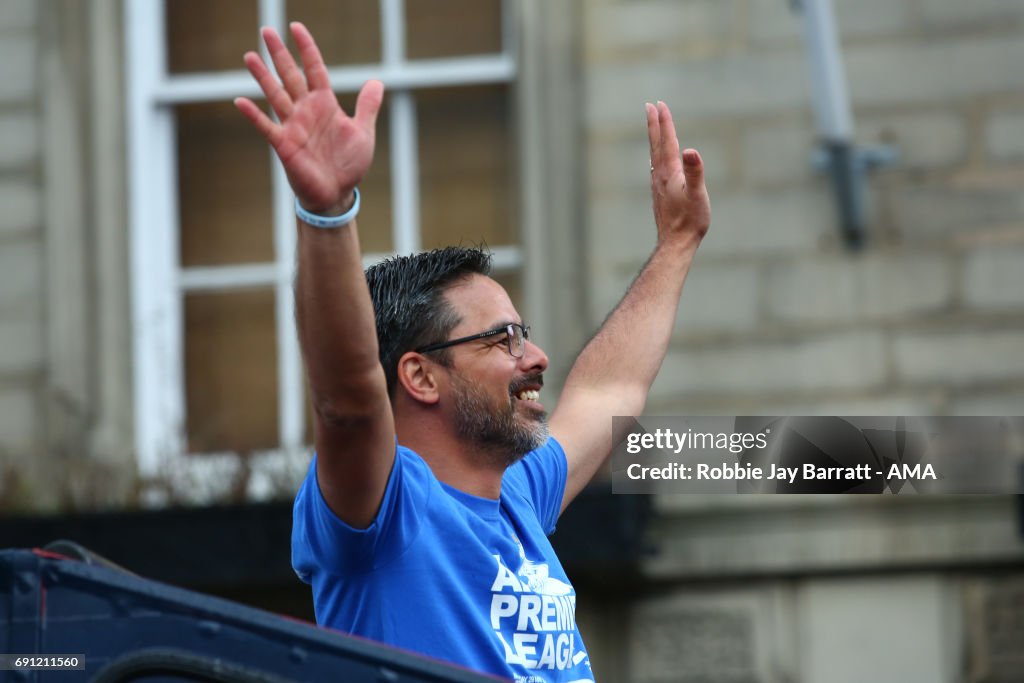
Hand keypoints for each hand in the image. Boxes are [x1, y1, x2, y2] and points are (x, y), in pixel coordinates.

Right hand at [235, 22, 383, 214]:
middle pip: (290, 76)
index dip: (307, 49)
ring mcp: (293, 126)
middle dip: (279, 54)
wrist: (337, 193)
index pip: (315, 69)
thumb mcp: (363, 132)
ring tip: (249, 56)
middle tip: (266, 29)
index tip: (296, 27)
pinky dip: (254, 115)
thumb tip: (377, 81)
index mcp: (325, 104)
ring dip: (263, 77)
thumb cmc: (349, 164)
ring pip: (275, 95)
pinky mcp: (284, 144)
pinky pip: (266, 127)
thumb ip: (367, 107)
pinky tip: (240, 101)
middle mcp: (306, 110)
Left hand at [646, 101, 710, 248]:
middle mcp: (659, 176)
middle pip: (656, 145)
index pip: (667, 141)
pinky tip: (657, 161)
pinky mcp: (659, 194)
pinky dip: (656, 156)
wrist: (675, 243)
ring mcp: (657, 185)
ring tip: (653, 128)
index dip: (664, 122)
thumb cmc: (690, 221)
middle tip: (650, 106)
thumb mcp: (697, 195)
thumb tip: (691, 151)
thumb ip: (695, 172)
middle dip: (654, 124)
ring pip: (654, 155)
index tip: (659, 104)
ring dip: (654, 139)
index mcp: (669, 172)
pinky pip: (656, 168)